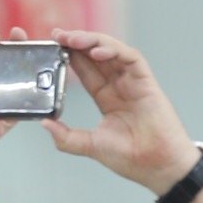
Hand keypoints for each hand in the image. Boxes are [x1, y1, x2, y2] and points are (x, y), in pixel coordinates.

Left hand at [39, 30, 196, 192]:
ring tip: (72, 39)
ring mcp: (134, 82)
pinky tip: (97, 51)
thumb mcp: (91, 145)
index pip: (86, 70)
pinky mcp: (146, 82)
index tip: (52, 46)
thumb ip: (67, 137)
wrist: (158, 166)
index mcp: (107, 97)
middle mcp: (120, 86)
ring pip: (112, 51)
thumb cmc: (131, 158)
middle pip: (96, 56)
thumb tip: (44, 124)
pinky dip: (114, 51)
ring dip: (92, 41)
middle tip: (57, 35)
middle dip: (77, 42)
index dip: (70, 56)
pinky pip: (130, 58)